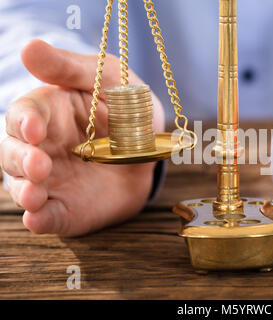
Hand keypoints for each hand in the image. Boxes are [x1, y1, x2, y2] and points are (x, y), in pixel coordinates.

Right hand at [0, 40, 164, 235]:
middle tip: (40, 165)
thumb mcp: (106, 76)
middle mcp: (42, 147)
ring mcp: (53, 180)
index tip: (35, 128)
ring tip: (34, 195)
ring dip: (24, 192)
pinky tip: (38, 219)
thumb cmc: (127, 105)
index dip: (24, 122)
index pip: (23, 115)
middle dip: (21, 160)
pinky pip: (49, 216)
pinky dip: (40, 220)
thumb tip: (29, 47)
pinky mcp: (67, 207)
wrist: (154, 146)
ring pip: (23, 187)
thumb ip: (69, 67)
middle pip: (13, 154)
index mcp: (48, 113)